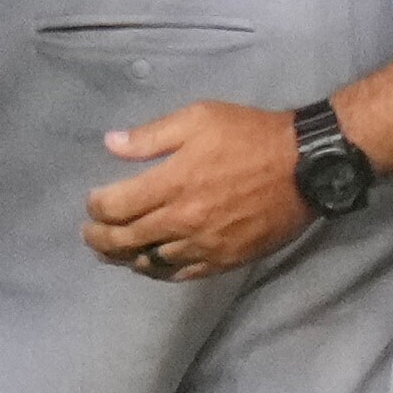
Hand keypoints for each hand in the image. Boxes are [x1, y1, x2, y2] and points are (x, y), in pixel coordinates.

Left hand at [85, 92, 310, 283]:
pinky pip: (180, 274)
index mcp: (172, 183)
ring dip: (123, 257)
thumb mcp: (199, 118)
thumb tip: (110, 145)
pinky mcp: (223, 260)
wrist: (304, 166)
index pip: (115, 206)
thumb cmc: (249, 136)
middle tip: (88, 233)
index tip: (92, 201)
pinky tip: (148, 265)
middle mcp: (182, 220)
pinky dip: (157, 271)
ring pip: (149, 261)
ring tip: (110, 251)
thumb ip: (151, 136)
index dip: (96, 206)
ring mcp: (203, 245)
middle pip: (126, 238)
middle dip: (99, 237)